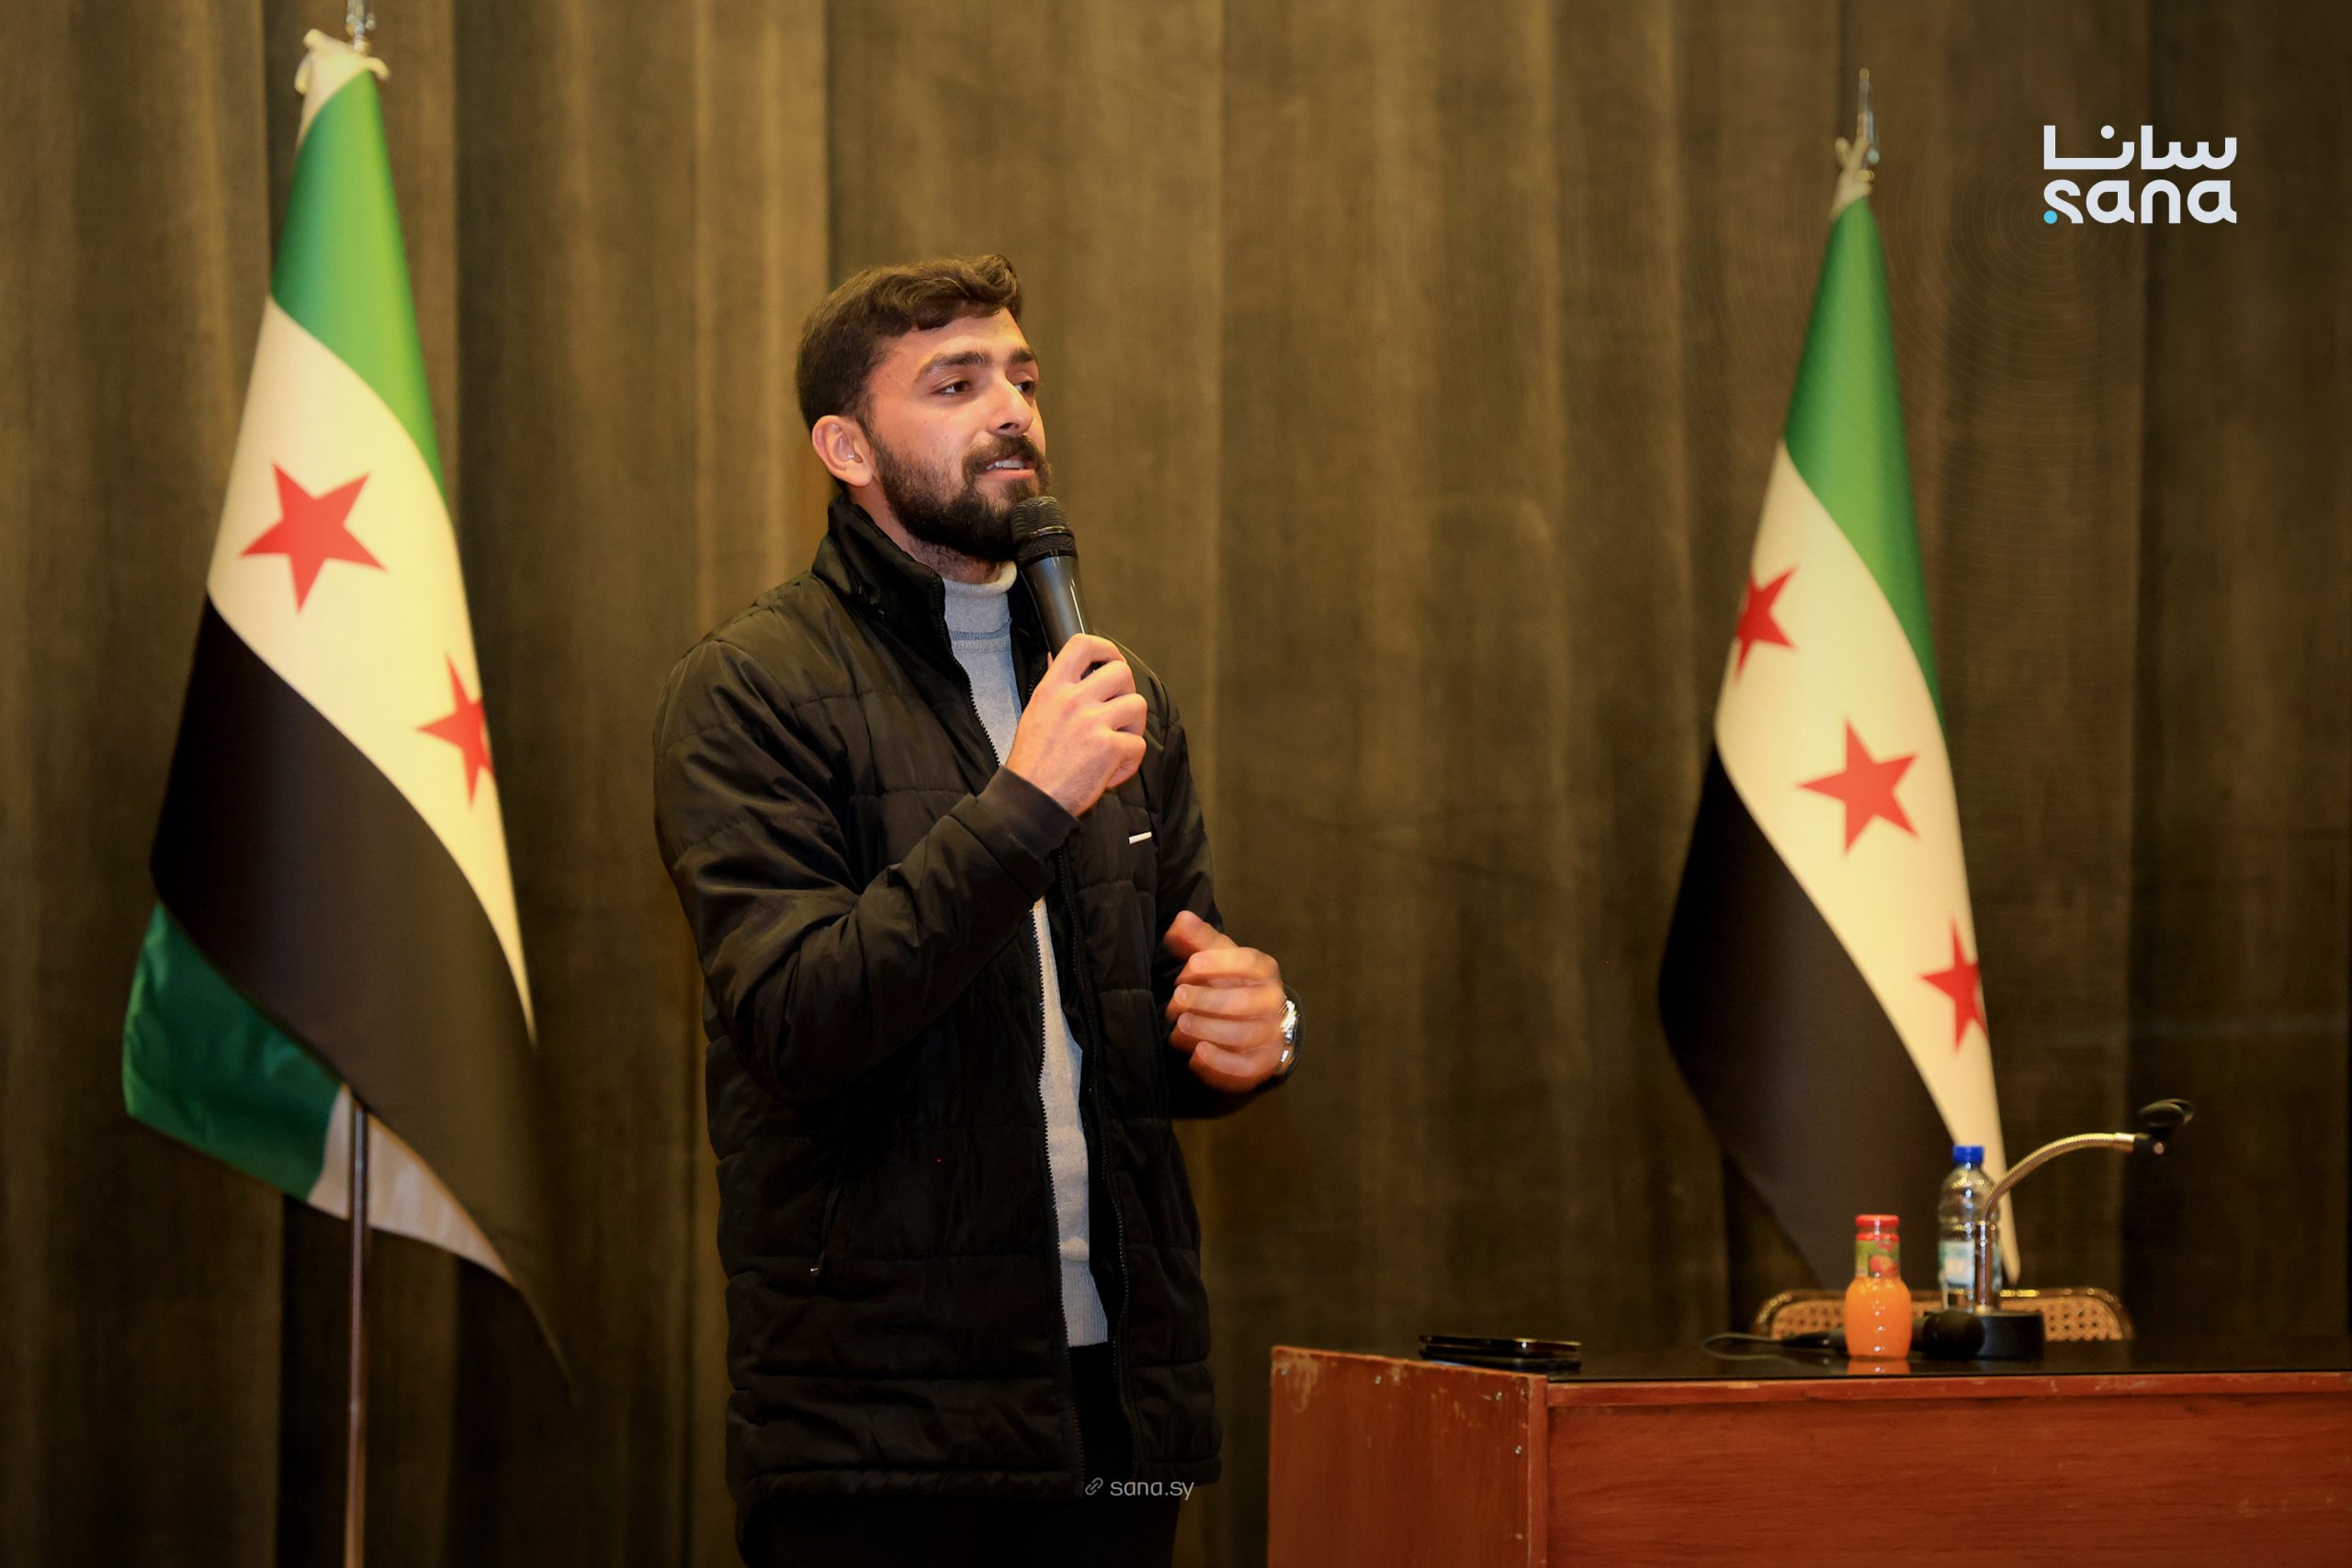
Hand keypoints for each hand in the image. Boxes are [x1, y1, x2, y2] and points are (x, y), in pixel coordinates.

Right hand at [1004, 634, 1147, 817]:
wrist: (1030, 799)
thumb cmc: (1032, 763)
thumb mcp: (1035, 713)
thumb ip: (1054, 686)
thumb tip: (1057, 657)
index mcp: (1053, 689)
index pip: (1083, 645)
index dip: (1106, 649)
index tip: (1110, 661)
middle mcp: (1073, 700)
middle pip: (1121, 672)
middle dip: (1127, 692)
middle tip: (1117, 713)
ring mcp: (1092, 722)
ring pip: (1138, 705)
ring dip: (1134, 726)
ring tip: (1117, 743)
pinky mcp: (1109, 747)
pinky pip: (1138, 744)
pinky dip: (1130, 761)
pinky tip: (1111, 771)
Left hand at [1162, 911, 1288, 1092]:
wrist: (1256, 1021)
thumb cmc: (1229, 982)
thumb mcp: (1215, 957)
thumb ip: (1197, 939)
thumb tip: (1181, 920)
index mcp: (1264, 969)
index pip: (1248, 963)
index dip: (1219, 964)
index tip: (1190, 965)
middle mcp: (1273, 1000)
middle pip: (1242, 1001)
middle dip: (1206, 1001)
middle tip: (1177, 1000)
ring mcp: (1270, 1033)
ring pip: (1243, 1034)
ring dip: (1208, 1030)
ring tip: (1180, 1026)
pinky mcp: (1263, 1063)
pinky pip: (1245, 1067)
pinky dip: (1221, 1063)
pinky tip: (1197, 1054)